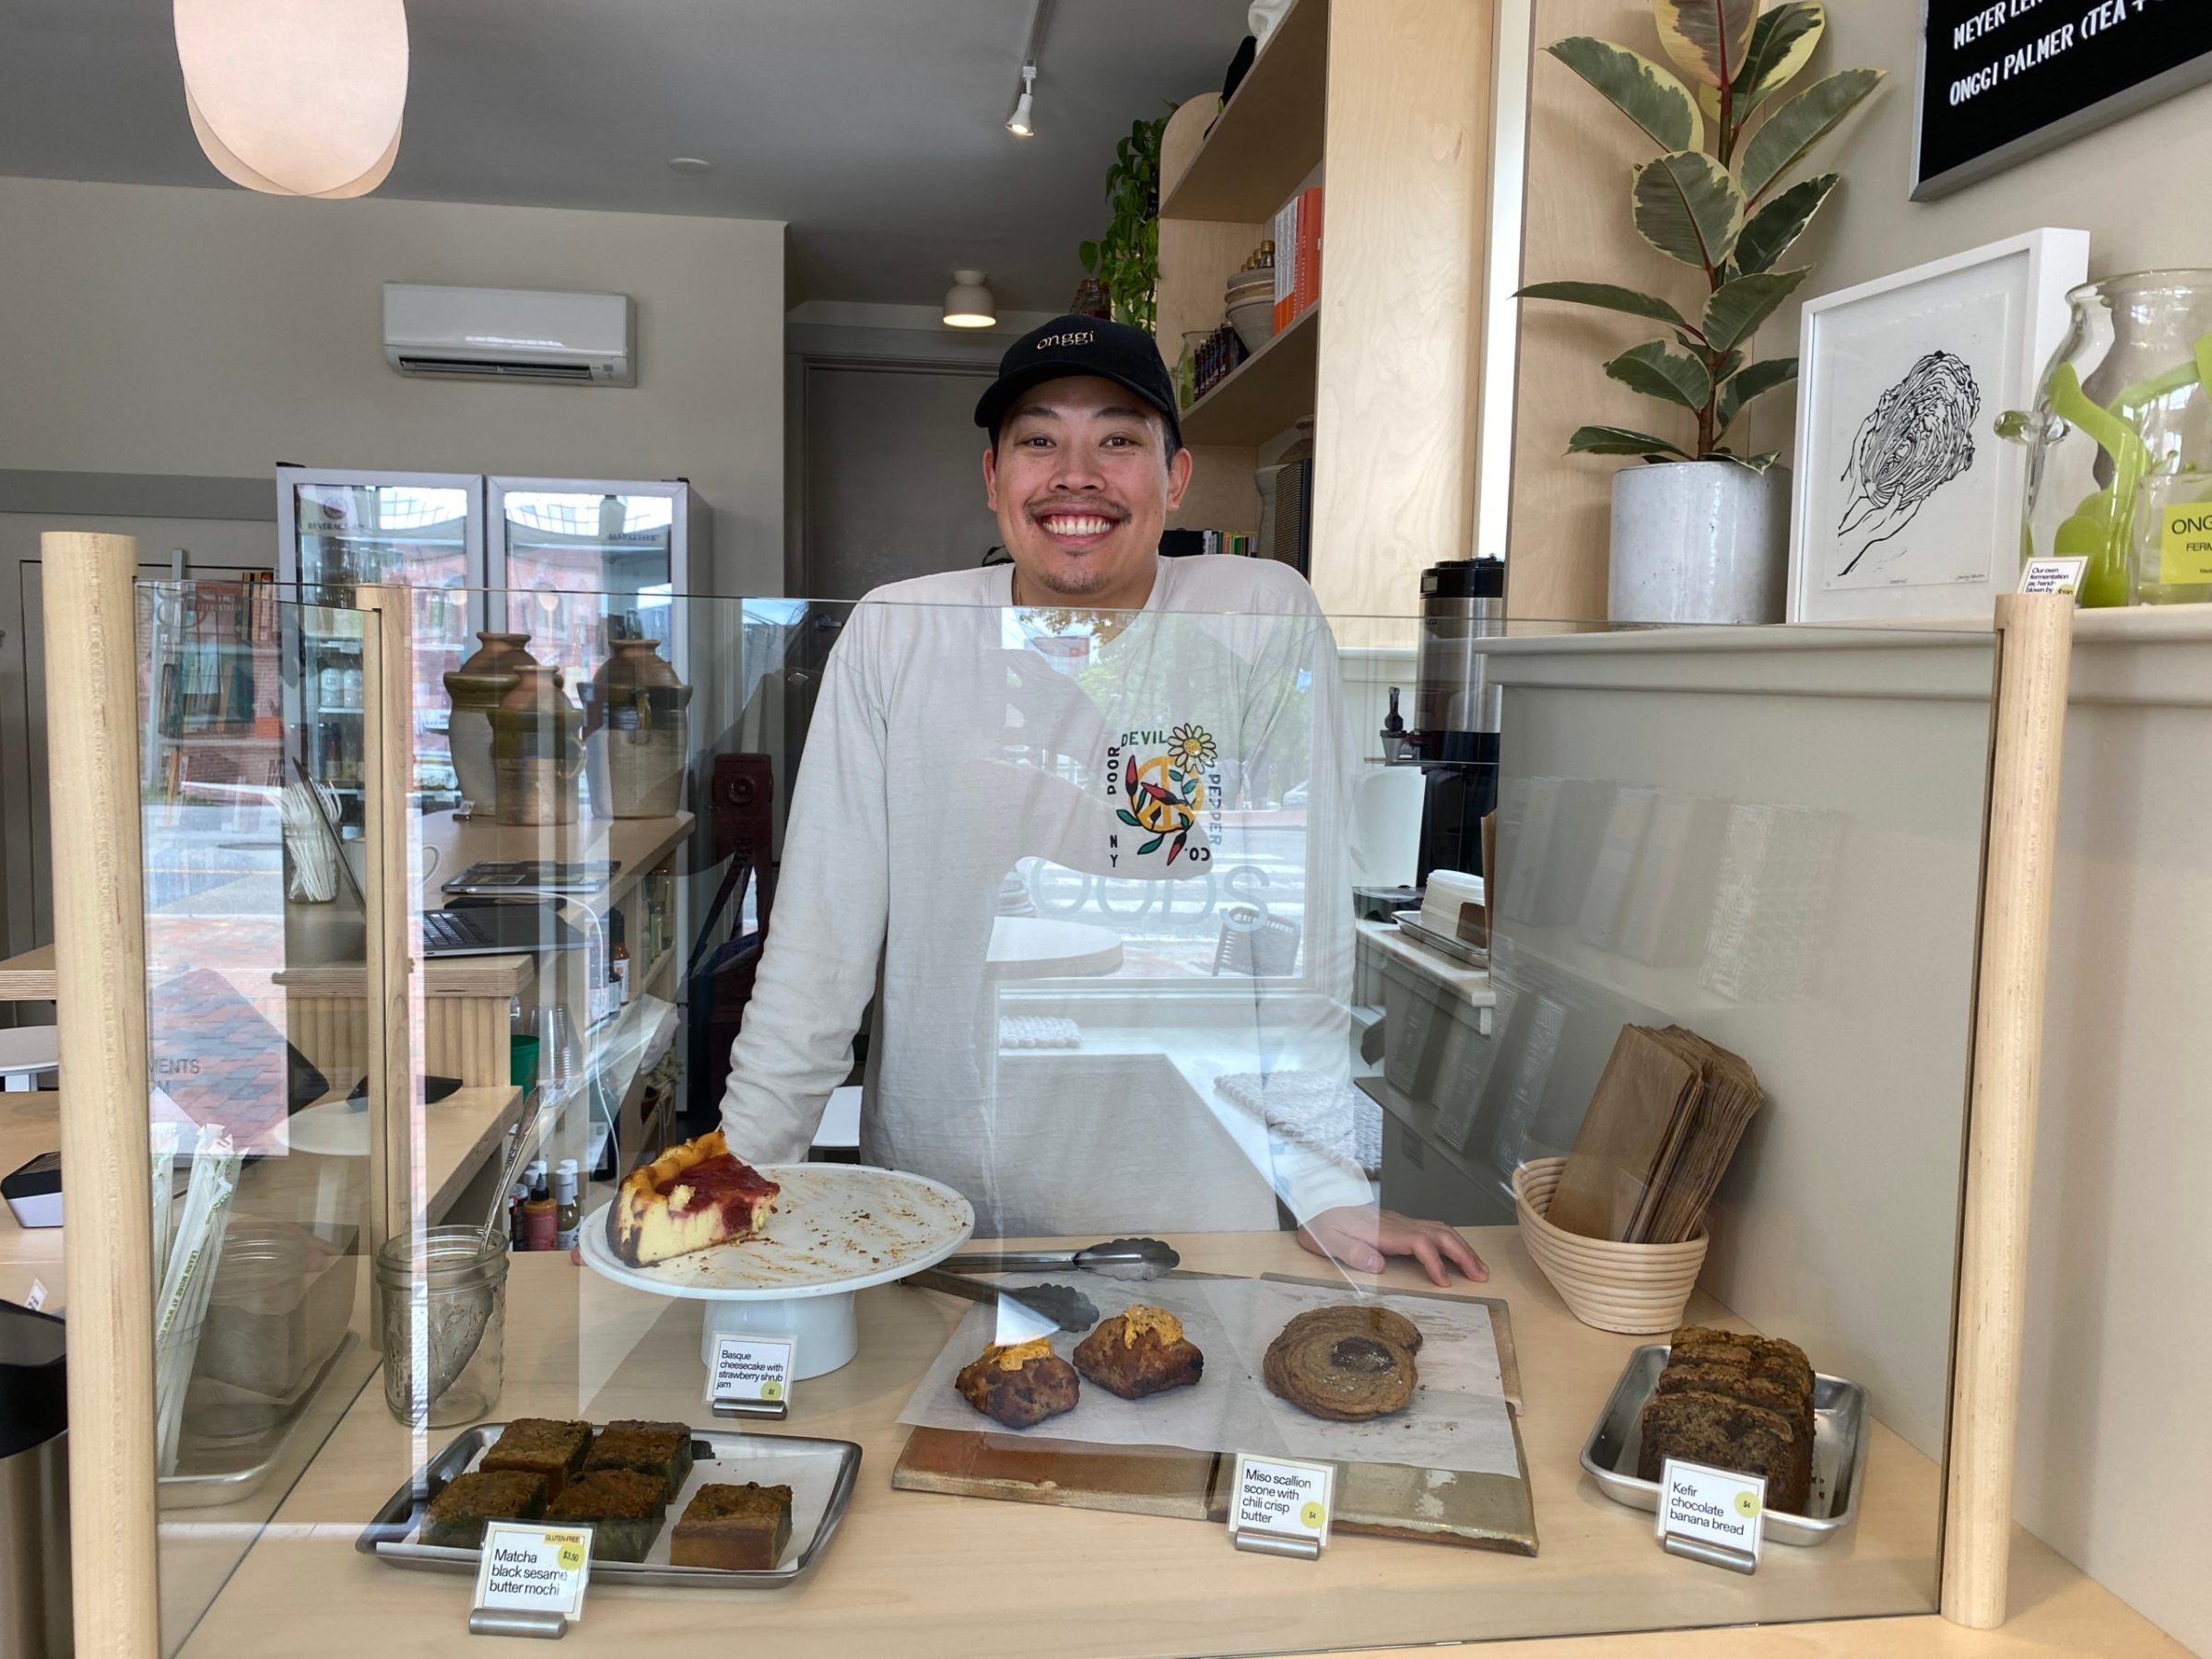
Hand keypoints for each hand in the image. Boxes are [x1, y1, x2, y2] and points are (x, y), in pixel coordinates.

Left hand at [1297, 1206, 1486, 1285]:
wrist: (1315, 1202)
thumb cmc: (1320, 1224)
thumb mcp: (1327, 1241)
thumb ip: (1352, 1252)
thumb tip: (1378, 1264)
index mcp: (1382, 1230)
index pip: (1419, 1243)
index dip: (1435, 1262)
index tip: (1445, 1283)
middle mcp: (1396, 1223)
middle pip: (1439, 1233)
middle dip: (1464, 1254)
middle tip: (1481, 1276)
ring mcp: (1400, 1221)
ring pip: (1440, 1228)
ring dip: (1462, 1247)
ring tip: (1478, 1268)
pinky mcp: (1399, 1223)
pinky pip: (1432, 1228)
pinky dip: (1451, 1241)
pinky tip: (1457, 1253)